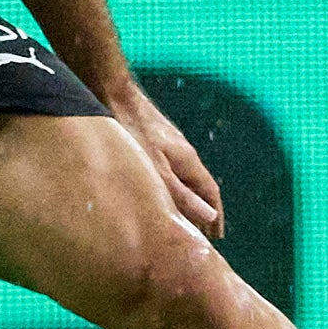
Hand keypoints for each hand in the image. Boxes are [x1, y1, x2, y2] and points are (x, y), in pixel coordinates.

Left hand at [104, 80, 223, 238]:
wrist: (110, 91)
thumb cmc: (131, 131)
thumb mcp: (155, 170)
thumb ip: (180, 195)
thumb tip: (208, 216)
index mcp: (188, 159)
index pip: (210, 192)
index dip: (215, 216)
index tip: (217, 237)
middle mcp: (181, 150)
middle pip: (198, 185)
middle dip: (201, 210)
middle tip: (200, 233)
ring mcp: (165, 142)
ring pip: (180, 176)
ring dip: (184, 198)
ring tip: (178, 217)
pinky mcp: (148, 137)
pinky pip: (165, 168)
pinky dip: (167, 185)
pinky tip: (152, 190)